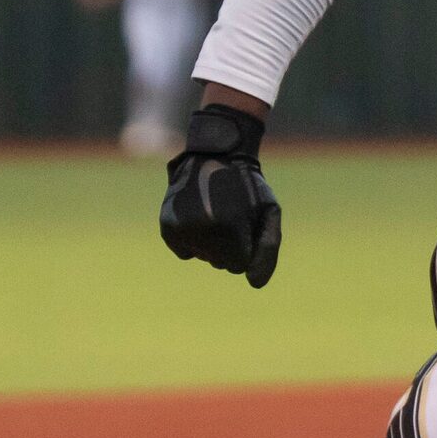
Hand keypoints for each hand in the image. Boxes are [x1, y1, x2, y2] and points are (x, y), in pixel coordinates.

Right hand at [159, 101, 280, 287]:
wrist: (215, 154)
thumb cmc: (248, 186)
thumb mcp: (269, 213)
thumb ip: (267, 251)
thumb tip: (254, 283)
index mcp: (230, 227)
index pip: (239, 267)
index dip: (246, 246)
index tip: (245, 222)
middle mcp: (202, 229)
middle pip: (220, 264)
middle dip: (229, 246)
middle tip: (230, 213)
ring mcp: (182, 228)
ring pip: (203, 257)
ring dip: (212, 242)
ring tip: (215, 211)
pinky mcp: (167, 226)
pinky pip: (185, 252)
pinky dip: (193, 240)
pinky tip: (198, 216)